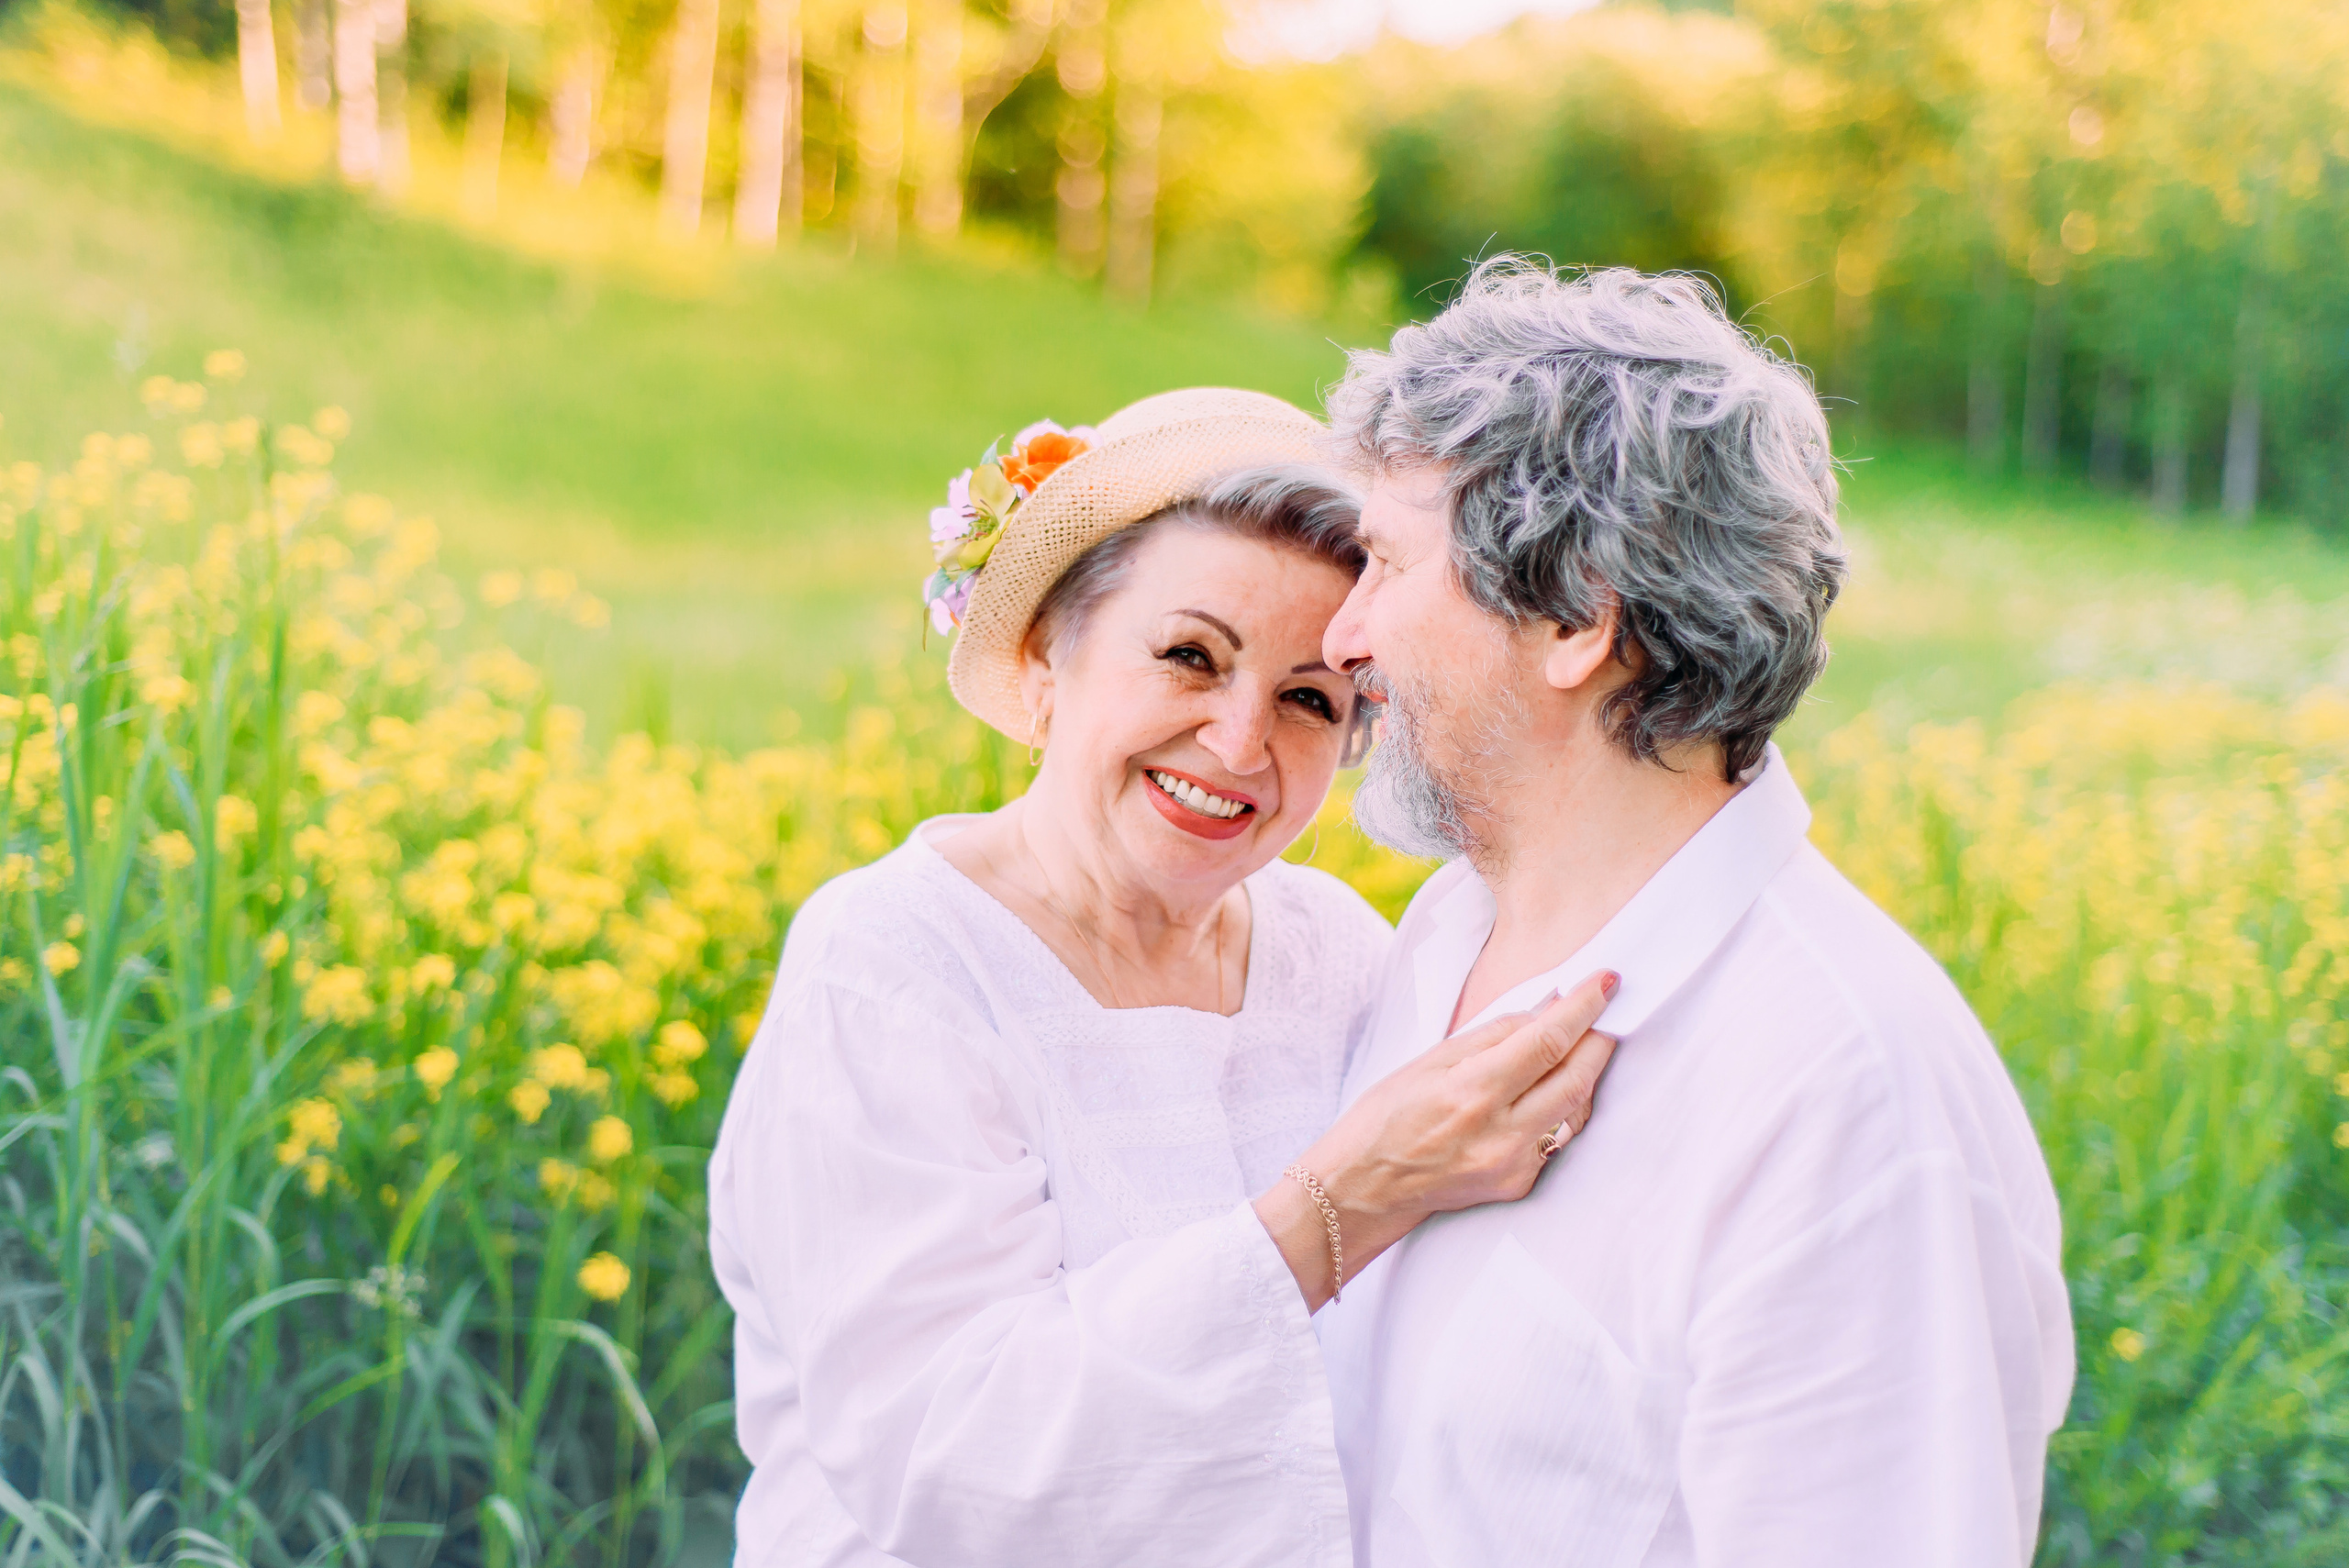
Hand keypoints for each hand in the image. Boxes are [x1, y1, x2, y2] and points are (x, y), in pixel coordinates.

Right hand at [1315, 969, 1620, 1219]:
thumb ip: (1494, 1035)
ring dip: (1583, 1072)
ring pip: (1575, 1109)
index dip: (1584, 1008)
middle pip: (1577, 1078)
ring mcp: (1514, 1165)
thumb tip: (1547, 1010)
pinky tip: (1545, 1090)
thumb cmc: (1387, 1116)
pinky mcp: (1520, 1184)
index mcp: (1473, 1093)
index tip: (1608, 982)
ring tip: (1576, 1045)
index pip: (1547, 1042)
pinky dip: (1560, 1106)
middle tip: (1608, 1010)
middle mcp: (1501, 1134)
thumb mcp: (1431, 1061)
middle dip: (1600, 1039)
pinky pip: (1557, 1136)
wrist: (1366, 1187)